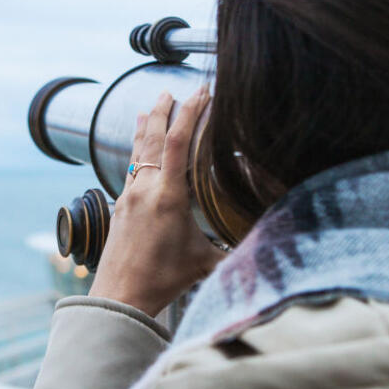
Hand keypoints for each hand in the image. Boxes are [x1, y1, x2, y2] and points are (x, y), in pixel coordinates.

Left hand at [88, 85, 225, 317]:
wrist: (119, 297)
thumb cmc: (161, 281)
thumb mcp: (205, 262)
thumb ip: (235, 250)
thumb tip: (269, 245)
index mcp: (168, 196)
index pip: (179, 142)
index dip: (191, 113)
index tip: (201, 93)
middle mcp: (144, 190)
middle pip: (153, 138)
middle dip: (162, 111)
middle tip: (169, 91)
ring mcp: (128, 197)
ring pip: (137, 152)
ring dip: (145, 128)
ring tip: (148, 109)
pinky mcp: (119, 207)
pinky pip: (129, 170)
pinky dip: (136, 153)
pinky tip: (138, 153)